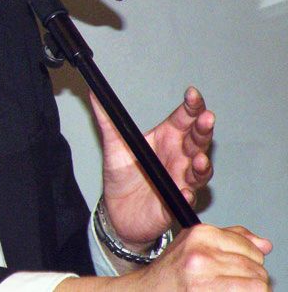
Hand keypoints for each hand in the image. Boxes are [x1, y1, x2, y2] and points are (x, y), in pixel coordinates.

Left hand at [91, 86, 214, 245]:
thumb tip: (95, 91)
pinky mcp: (173, 203)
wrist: (116, 209)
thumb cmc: (121, 173)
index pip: (183, 119)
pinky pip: (184, 200)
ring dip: (202, 165)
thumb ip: (107, 117)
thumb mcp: (113, 142)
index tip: (192, 94)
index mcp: (166, 138)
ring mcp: (180, 181)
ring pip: (199, 171)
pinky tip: (185, 191)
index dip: (191, 106)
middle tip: (206, 119)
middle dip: (203, 130)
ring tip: (200, 159)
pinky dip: (186, 195)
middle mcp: (179, 158)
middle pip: (197, 141)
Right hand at [125, 224, 270, 289]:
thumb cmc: (173, 270)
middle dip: (254, 278)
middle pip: (257, 268)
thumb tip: (264, 244)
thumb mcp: (196, 243)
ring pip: (258, 285)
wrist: (150, 290)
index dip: (252, 261)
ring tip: (233, 289)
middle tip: (236, 283)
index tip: (242, 268)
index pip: (251, 249)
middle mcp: (202, 252)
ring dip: (251, 290)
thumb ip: (232, 238)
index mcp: (201, 234)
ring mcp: (205, 276)